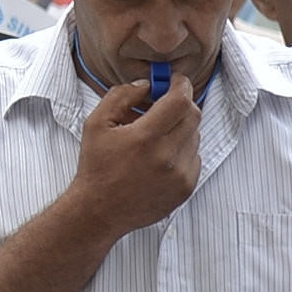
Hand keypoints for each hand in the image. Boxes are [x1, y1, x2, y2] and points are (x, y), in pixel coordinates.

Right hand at [68, 70, 200, 236]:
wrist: (100, 210)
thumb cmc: (96, 166)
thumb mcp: (96, 124)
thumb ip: (121, 96)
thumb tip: (146, 85)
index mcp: (145, 138)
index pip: (180, 100)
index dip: (181, 85)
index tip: (175, 81)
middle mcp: (167, 157)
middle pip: (193, 115)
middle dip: (181, 103)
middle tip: (165, 103)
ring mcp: (180, 175)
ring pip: (195, 136)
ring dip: (181, 128)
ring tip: (156, 136)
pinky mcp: (186, 189)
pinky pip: (195, 157)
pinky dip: (182, 150)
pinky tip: (161, 157)